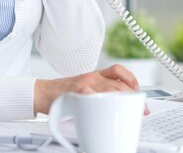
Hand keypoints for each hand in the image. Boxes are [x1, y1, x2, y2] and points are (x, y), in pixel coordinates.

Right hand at [34, 64, 148, 114]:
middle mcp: (92, 77)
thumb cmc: (64, 95)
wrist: (42, 93)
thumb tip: (121, 107)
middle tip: (139, 108)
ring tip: (128, 110)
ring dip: (123, 100)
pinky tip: (105, 110)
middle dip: (133, 96)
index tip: (140, 95)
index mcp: (96, 75)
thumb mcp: (86, 90)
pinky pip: (90, 94)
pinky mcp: (75, 92)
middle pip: (119, 83)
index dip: (133, 82)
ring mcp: (84, 83)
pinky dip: (99, 101)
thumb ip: (101, 93)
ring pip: (110, 88)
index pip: (119, 72)